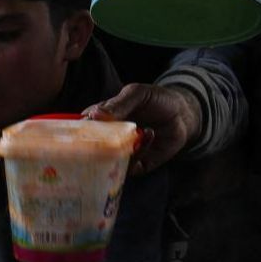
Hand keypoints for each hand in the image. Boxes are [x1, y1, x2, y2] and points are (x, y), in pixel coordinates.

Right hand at [83, 82, 202, 172]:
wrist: (183, 114)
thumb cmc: (157, 100)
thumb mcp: (137, 94)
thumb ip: (117, 103)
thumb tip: (94, 116)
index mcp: (100, 121)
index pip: (80, 130)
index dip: (78, 132)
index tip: (84, 129)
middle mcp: (107, 141)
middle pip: (90, 151)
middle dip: (96, 148)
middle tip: (108, 137)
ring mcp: (121, 154)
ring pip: (109, 163)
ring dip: (122, 149)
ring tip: (138, 130)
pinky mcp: (136, 166)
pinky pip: (130, 167)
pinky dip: (139, 152)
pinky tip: (150, 133)